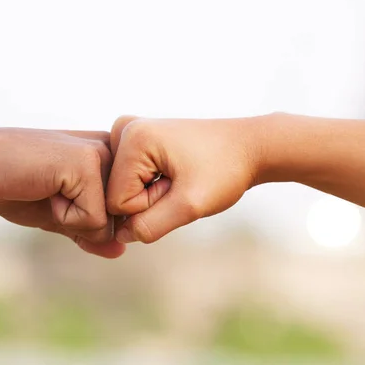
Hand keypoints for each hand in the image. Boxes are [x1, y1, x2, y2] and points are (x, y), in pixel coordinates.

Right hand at [0, 127, 125, 257]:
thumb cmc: (15, 186)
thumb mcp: (59, 214)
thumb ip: (89, 231)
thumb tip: (120, 251)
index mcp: (111, 158)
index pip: (122, 217)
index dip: (86, 222)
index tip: (56, 194)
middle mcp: (115, 151)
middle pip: (119, 222)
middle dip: (80, 222)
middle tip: (50, 192)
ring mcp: (103, 154)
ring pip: (108, 224)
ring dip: (70, 219)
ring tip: (47, 189)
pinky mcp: (88, 164)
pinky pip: (92, 219)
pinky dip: (63, 216)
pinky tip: (44, 188)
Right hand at [106, 115, 261, 243]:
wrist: (248, 147)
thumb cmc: (225, 169)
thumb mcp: (190, 206)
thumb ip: (150, 226)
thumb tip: (120, 235)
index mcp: (132, 138)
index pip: (117, 202)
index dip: (149, 207)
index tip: (177, 187)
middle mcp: (124, 129)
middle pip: (115, 194)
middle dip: (148, 200)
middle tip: (179, 183)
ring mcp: (128, 132)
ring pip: (121, 189)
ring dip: (150, 194)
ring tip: (178, 178)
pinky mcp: (135, 140)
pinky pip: (129, 180)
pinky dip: (150, 185)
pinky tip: (172, 173)